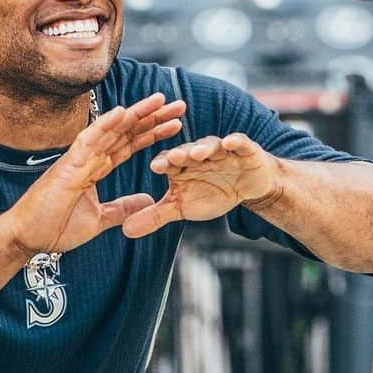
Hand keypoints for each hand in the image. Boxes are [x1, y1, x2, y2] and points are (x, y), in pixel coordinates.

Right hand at [4, 92, 185, 257]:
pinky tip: (122, 112)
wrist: (26, 238)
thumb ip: (122, 207)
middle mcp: (89, 158)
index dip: (152, 133)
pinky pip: (88, 141)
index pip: (130, 145)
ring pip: (111, 130)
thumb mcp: (100, 219)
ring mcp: (78, 160)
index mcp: (95, 168)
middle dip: (153, 118)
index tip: (176, 123)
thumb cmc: (54, 227)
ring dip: (136, 114)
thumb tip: (148, 200)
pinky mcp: (67, 167)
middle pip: (126, 132)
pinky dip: (105, 125)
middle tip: (179, 104)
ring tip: (160, 100)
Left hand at [121, 132, 279, 238]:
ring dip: (204, 148)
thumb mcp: (182, 207)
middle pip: (186, 151)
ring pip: (210, 145)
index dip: (162, 163)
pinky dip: (235, 142)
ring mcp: (220, 149)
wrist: (247, 185)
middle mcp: (196, 153)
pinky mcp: (243, 148)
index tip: (155, 167)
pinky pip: (239, 142)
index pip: (167, 161)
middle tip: (174, 158)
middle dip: (181, 153)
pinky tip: (230, 143)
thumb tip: (125, 230)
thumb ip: (155, 216)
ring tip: (199, 154)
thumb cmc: (211, 193)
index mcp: (178, 164)